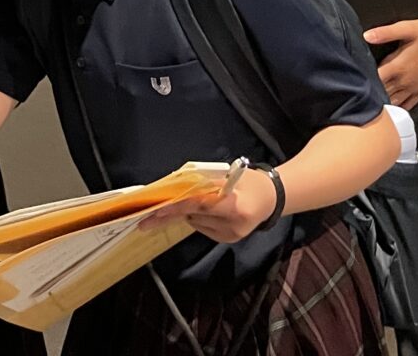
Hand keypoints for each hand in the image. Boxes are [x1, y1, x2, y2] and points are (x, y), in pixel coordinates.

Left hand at [141, 170, 278, 244]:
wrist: (270, 199)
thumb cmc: (247, 181)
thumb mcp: (226, 176)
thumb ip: (203, 184)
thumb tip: (174, 188)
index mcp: (234, 206)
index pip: (199, 206)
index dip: (176, 207)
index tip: (156, 211)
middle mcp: (233, 224)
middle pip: (194, 217)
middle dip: (172, 213)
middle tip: (147, 217)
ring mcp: (231, 235)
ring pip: (196, 223)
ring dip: (187, 213)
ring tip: (194, 202)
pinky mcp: (229, 240)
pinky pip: (203, 228)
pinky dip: (197, 219)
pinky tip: (206, 211)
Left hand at [365, 15, 417, 106]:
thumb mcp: (407, 28)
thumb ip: (385, 33)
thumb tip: (366, 35)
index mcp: (399, 66)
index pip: (375, 79)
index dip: (363, 80)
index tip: (353, 80)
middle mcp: (406, 80)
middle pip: (382, 92)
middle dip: (369, 95)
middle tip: (356, 97)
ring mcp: (415, 87)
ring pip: (394, 101)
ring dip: (382, 104)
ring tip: (369, 108)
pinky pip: (409, 104)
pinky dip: (399, 108)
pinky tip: (391, 111)